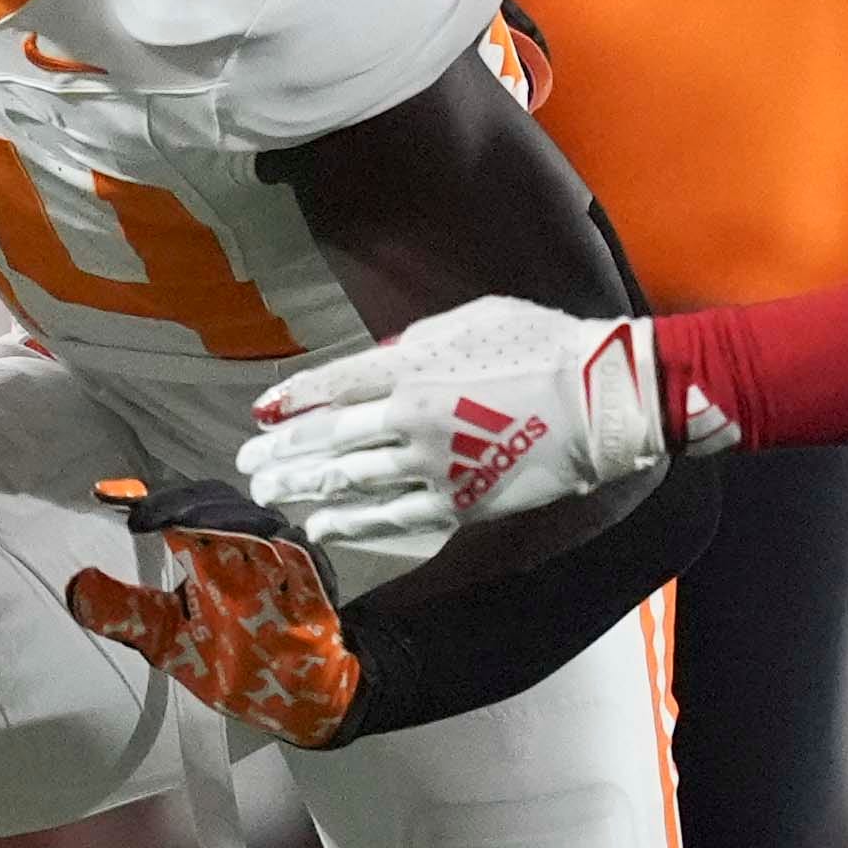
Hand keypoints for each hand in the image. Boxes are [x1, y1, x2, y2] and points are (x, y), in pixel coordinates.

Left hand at [61, 481, 359, 748]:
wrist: (298, 696)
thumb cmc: (233, 659)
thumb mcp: (166, 638)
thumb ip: (125, 611)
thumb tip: (73, 587)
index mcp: (209, 550)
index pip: (178, 507)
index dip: (146, 496)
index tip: (103, 494)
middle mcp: (244, 544)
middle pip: (216, 499)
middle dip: (179, 502)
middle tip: (142, 518)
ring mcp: (282, 559)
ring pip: (255, 518)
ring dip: (218, 517)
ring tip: (181, 527)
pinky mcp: (314, 580)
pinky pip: (297, 552)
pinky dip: (271, 546)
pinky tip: (248, 547)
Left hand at [242, 295, 669, 556]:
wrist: (602, 397)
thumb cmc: (543, 344)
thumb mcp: (472, 321)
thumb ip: (416, 345)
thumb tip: (378, 364)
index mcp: (412, 367)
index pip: (333, 385)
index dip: (293, 400)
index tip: (261, 411)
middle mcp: (409, 417)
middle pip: (328, 438)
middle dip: (281, 451)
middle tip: (246, 463)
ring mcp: (431, 464)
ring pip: (350, 480)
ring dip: (302, 487)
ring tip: (268, 493)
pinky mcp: (457, 502)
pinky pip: (390, 517)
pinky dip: (350, 523)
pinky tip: (320, 526)